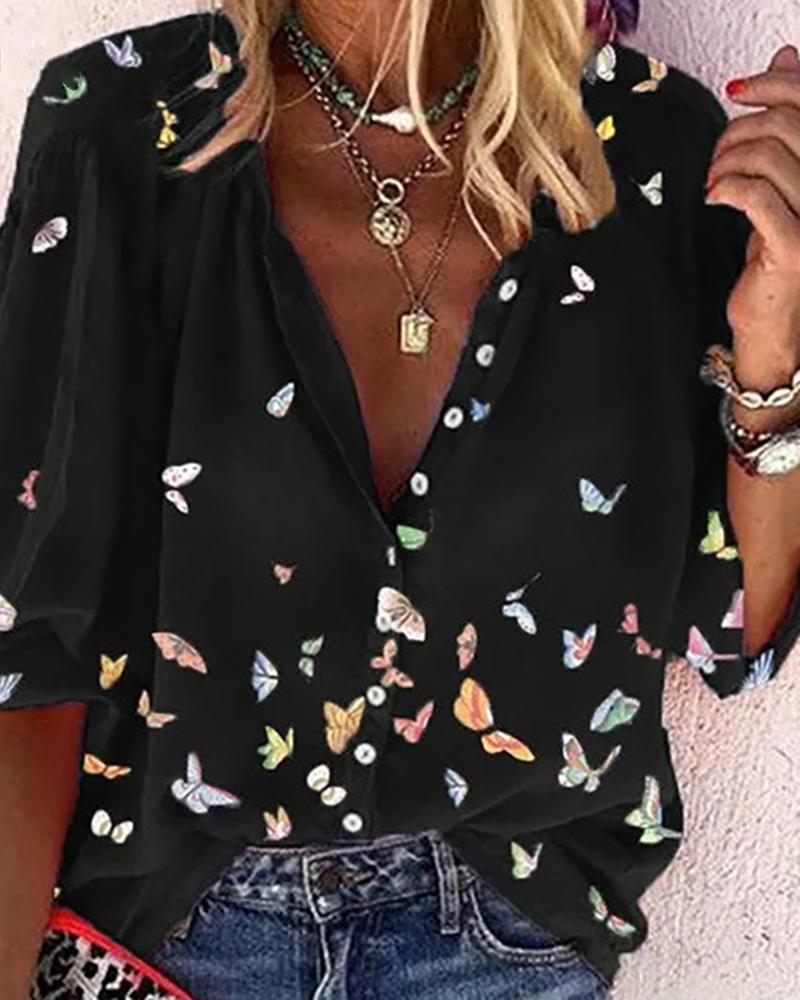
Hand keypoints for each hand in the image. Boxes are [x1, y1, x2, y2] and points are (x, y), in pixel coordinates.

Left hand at [706, 44, 799, 392]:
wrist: (772, 329)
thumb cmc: (771, 260)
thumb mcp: (777, 190)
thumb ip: (780, 137)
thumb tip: (783, 62)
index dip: (775, 85)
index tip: (738, 92)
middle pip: (789, 125)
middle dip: (740, 131)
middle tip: (716, 158)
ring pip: (773, 157)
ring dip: (729, 160)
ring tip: (714, 181)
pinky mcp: (794, 246)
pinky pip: (759, 197)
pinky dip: (728, 188)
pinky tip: (713, 197)